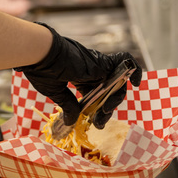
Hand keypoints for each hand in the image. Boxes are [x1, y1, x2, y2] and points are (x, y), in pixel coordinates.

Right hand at [15, 22, 142, 127]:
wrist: (41, 54)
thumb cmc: (43, 71)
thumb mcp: (56, 93)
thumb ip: (68, 106)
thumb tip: (71, 122)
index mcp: (79, 78)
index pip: (96, 96)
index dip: (97, 110)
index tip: (94, 122)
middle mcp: (92, 73)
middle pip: (108, 93)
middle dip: (106, 111)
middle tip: (99, 122)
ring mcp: (99, 67)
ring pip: (117, 83)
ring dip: (115, 100)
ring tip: (105, 111)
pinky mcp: (103, 62)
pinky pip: (125, 62)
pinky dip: (134, 69)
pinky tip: (136, 82)